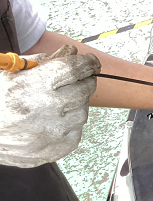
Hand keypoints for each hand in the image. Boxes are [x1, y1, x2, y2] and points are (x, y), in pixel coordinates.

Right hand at [0, 45, 100, 167]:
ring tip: (55, 105)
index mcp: (36, 85)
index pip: (75, 68)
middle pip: (85, 88)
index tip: (91, 62)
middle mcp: (49, 108)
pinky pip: (77, 130)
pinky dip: (69, 124)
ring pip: (83, 110)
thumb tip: (72, 52)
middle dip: (84, 82)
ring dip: (75, 104)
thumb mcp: (13, 73)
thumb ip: (45, 61)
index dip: (87, 62)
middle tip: (76, 81)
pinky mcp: (59, 148)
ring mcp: (56, 131)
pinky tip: (52, 122)